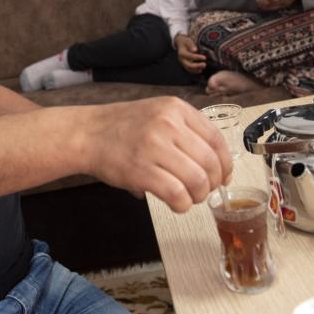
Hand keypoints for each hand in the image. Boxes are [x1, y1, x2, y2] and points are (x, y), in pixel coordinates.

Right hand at [80, 97, 232, 212]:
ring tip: (188, 197)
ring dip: (198, 196)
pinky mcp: (141, 171)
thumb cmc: (125, 127)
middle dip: (212, 183)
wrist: (88, 133)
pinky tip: (176, 203)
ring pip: (197, 180)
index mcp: (176, 108)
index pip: (216, 139)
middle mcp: (168, 124)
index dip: (226, 164)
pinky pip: (177, 194)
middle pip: (210, 163)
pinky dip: (182, 205)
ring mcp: (154, 146)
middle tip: (203, 190)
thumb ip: (187, 131)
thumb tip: (218, 166)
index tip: (223, 176)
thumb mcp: (159, 114)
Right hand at [174, 34, 205, 73]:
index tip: (204, 57)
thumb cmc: (185, 42)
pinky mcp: (185, 65)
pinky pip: (189, 70)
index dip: (197, 57)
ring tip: (204, 67)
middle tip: (205, 64)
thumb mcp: (187, 41)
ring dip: (196, 69)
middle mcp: (181, 59)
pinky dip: (194, 71)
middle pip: (188, 65)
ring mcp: (183, 63)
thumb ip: (191, 44)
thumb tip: (195, 50)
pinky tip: (200, 70)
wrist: (180, 43)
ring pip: (189, 69)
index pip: (190, 56)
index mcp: (182, 53)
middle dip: (197, 66)